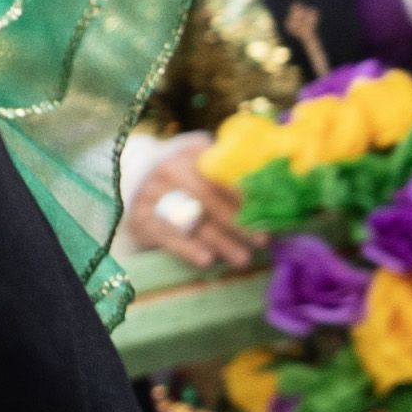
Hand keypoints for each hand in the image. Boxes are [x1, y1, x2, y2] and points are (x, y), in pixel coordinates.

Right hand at [127, 134, 261, 275]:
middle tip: (261, 241)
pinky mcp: (139, 216)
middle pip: (206, 195)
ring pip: (189, 218)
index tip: (266, 212)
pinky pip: (166, 235)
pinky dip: (187, 248)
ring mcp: (150, 192)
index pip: (220, 171)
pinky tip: (206, 260)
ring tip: (242, 258)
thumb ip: (232, 173)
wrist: (136, 184)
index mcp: (189, 151)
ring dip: (219, 240)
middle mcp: (167, 167)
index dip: (244, 192)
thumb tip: (275, 194)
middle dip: (237, 220)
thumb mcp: (203, 166)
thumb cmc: (185, 179)